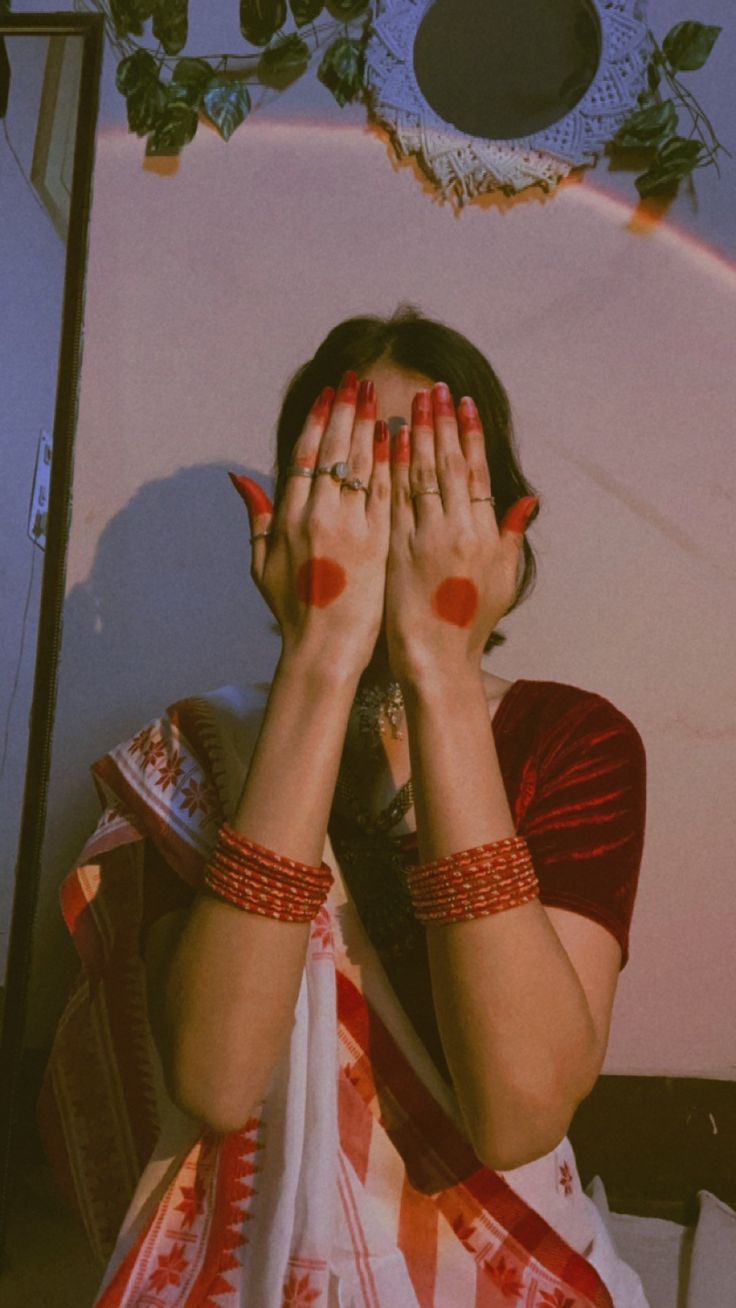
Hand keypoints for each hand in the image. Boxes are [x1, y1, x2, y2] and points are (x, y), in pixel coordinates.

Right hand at [229, 373, 390, 673]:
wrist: (325, 650)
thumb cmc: (292, 610)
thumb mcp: (261, 563)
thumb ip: (256, 516)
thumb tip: (239, 476)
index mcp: (290, 519)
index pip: (305, 455)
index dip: (317, 420)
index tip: (328, 393)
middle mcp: (320, 517)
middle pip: (334, 450)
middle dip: (345, 411)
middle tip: (356, 379)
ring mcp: (352, 528)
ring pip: (362, 465)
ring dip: (370, 426)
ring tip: (378, 395)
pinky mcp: (379, 543)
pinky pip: (387, 493)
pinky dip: (391, 462)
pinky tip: (398, 437)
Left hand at [385, 383, 537, 685]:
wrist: (436, 660)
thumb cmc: (472, 624)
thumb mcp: (505, 579)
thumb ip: (511, 535)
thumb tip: (529, 500)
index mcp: (485, 534)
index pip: (477, 471)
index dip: (471, 434)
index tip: (465, 403)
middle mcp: (457, 531)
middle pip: (449, 464)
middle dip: (442, 422)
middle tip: (438, 388)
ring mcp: (424, 538)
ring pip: (420, 474)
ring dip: (418, 433)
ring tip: (414, 401)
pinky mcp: (395, 549)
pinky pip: (393, 498)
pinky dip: (393, 467)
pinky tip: (390, 439)